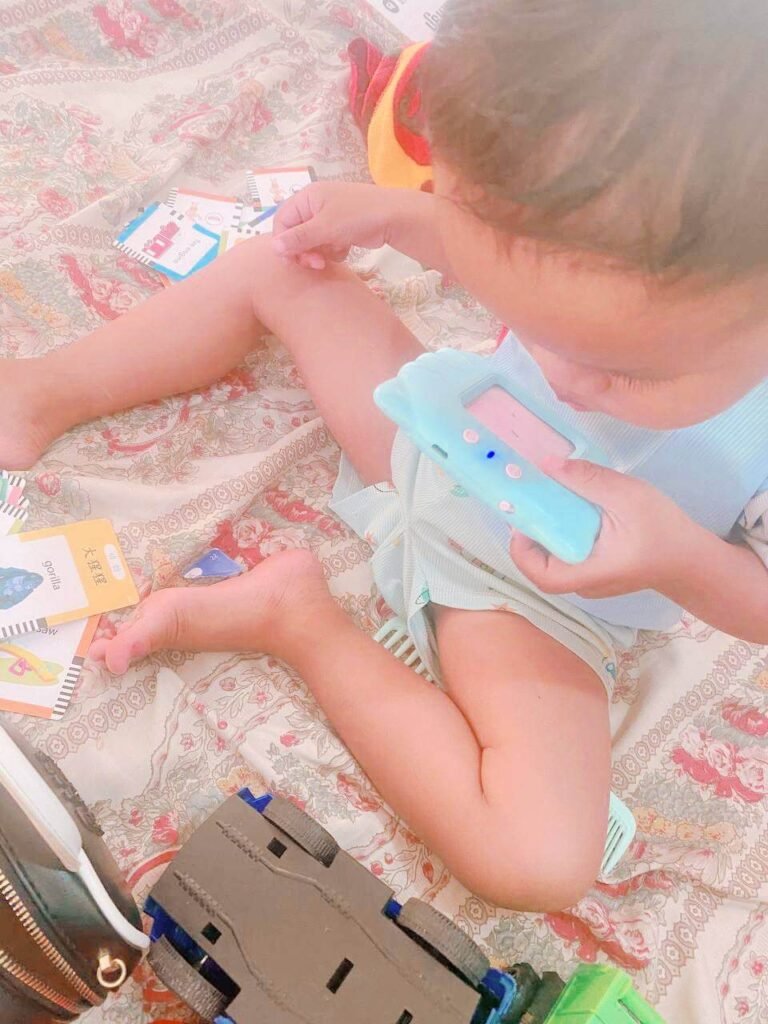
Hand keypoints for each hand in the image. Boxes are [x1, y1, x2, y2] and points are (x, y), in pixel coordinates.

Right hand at [271, 181, 398, 268]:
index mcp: (307, 197)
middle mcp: (315, 205)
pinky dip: (333, 250)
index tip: (293, 260)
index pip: (282, 220)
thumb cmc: (357, 216)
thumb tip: (274, 247)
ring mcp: (330, 217)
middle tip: (316, 264)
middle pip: (296, 233)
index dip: (284, 242)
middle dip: (304, 251)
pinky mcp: (342, 229)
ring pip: (312, 242)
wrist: (394, 217)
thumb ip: (298, 238)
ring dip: (320, 252)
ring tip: (335, 254)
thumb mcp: (325, 228)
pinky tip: (346, 249)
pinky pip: (327, 245)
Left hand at [509, 458, 693, 597]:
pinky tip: (567, 513)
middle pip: (542, 568)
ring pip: (554, 563)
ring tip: (544, 505)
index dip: (522, 551)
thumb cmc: (665, 531)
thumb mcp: (628, 496)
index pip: (542, 575)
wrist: (692, 559)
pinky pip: (569, 558)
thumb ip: (588, 479)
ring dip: (545, 536)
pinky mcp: (597, 574)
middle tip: (529, 504)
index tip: (521, 519)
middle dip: (529, 537)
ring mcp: (590, 582)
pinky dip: (561, 537)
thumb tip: (547, 464)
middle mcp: (586, 584)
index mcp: (591, 573)